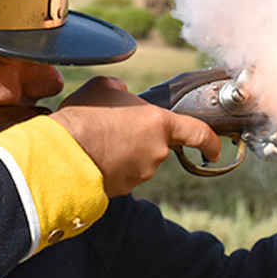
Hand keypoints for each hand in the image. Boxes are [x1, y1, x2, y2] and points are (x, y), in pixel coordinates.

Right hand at [51, 77, 220, 196]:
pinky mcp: (123, 190)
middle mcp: (156, 151)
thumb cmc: (84, 117)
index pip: (198, 133)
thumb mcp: (104, 88)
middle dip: (141, 136)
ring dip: (125, 151)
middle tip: (114, 127)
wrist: (61, 156)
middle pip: (158, 143)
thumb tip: (123, 95)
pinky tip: (92, 156)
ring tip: (97, 140)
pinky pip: (123, 174)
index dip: (210, 141)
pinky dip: (113, 166)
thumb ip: (121, 90)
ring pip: (139, 159)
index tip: (215, 149)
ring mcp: (140, 173)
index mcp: (160, 123)